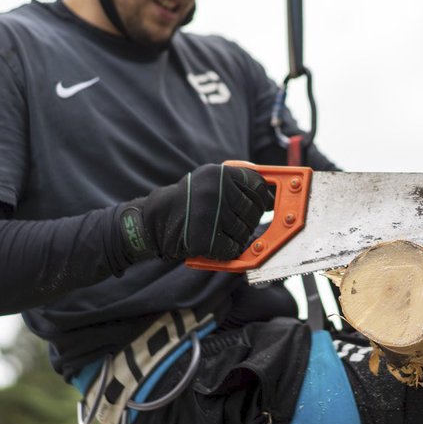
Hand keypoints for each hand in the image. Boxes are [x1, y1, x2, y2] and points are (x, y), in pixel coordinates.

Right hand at [118, 163, 274, 262]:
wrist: (152, 222)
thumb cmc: (186, 203)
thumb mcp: (209, 182)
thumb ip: (236, 185)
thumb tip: (270, 198)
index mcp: (220, 173)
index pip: (258, 186)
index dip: (263, 198)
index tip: (264, 205)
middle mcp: (217, 191)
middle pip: (253, 211)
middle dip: (248, 220)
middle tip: (231, 222)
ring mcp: (211, 215)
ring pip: (244, 232)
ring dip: (237, 236)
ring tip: (218, 231)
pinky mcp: (205, 239)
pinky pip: (232, 248)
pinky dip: (227, 250)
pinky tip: (214, 244)